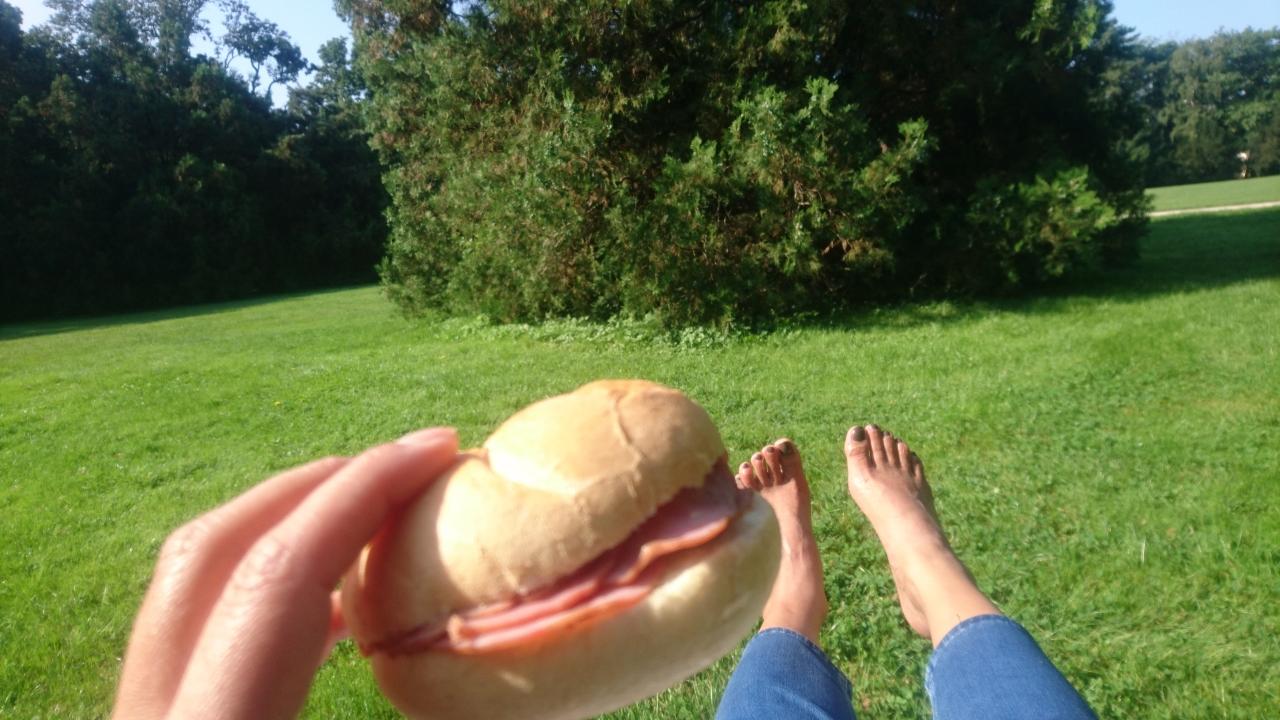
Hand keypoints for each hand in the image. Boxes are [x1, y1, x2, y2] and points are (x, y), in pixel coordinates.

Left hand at [111, 427, 459, 719]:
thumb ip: (414, 701)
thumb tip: (486, 638)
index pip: (283, 571)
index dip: (367, 491)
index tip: (441, 448)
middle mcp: (152, 714)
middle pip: (214, 547)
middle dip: (318, 485)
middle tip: (406, 466)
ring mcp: (140, 713)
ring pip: (191, 580)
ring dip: (290, 528)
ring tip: (375, 517)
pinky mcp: (156, 719)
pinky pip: (195, 632)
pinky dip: (265, 592)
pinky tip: (331, 609)